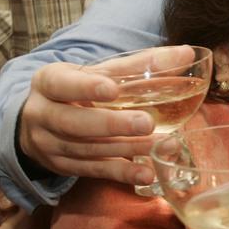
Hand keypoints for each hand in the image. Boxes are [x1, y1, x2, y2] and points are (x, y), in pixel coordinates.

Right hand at [17, 61, 155, 184]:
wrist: (40, 121)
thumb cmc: (77, 90)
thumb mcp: (96, 73)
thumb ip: (138, 65)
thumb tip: (187, 54)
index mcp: (48, 83)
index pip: (63, 85)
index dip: (86, 88)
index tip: (113, 90)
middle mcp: (43, 115)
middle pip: (75, 123)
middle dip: (113, 124)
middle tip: (147, 123)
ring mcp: (50, 144)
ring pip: (90, 149)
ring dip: (130, 148)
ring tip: (166, 144)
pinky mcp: (63, 166)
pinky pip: (95, 170)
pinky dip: (122, 173)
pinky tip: (147, 174)